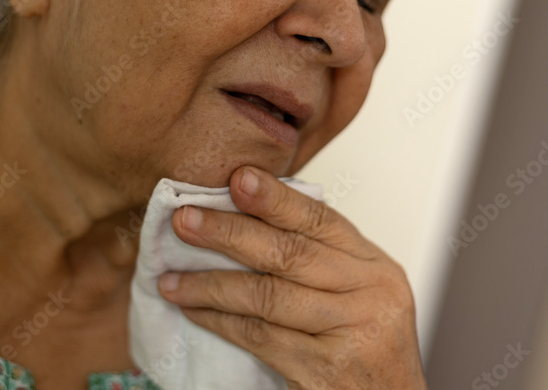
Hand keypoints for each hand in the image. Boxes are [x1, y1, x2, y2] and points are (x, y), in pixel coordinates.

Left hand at [156, 166, 426, 389]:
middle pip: (290, 252)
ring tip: (171, 277)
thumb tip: (247, 218)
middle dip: (230, 232)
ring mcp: (351, 334)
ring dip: (210, 284)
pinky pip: (260, 336)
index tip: (237, 178)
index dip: (276, 197)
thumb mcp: (357, 298)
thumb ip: (319, 263)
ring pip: (268, 295)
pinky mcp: (324, 371)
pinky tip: (194, 312)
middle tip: (184, 220)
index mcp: (376, 269)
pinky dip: (220, 321)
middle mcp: (371, 295)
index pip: (321, 220)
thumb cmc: (364, 353)